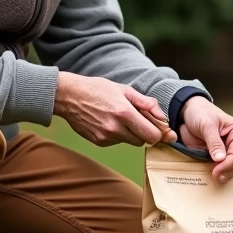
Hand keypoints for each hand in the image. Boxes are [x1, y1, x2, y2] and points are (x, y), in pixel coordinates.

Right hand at [53, 73, 175, 147]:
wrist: (69, 96)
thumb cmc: (98, 89)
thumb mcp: (124, 90)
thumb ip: (146, 103)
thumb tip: (163, 118)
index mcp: (124, 113)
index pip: (152, 136)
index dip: (158, 133)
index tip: (159, 128)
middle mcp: (115, 128)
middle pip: (142, 141)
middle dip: (144, 132)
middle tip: (138, 119)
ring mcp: (105, 137)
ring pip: (129, 142)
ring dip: (130, 133)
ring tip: (119, 117)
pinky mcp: (98, 142)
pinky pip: (116, 142)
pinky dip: (117, 135)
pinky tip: (108, 122)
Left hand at [177, 97, 232, 182]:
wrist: (190, 113)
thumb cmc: (201, 113)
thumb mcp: (207, 125)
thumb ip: (214, 142)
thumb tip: (220, 159)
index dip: (228, 165)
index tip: (216, 172)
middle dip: (226, 172)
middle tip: (215, 178)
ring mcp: (229, 151)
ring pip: (231, 169)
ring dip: (223, 175)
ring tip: (213, 179)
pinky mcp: (220, 157)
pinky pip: (221, 168)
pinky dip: (216, 174)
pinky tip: (210, 179)